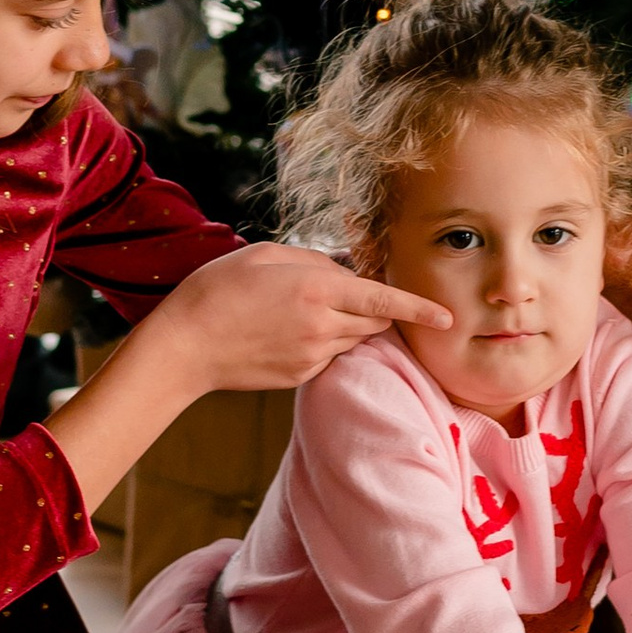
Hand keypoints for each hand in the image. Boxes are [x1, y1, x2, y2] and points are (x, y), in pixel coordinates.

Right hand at [149, 243, 451, 397]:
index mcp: (317, 290)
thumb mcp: (266, 256)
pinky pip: (327, 355)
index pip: (384, 300)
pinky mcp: (299, 376)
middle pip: (374, 321)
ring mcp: (311, 356)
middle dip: (376, 309)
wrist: (184, 345)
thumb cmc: (218, 290)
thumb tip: (342, 271)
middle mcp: (322, 326)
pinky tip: (285, 331)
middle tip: (345, 293)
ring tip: (302, 310)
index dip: (419, 308)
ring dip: (346, 324)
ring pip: (352, 339)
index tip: (446, 316)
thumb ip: (314, 260)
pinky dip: (322, 341)